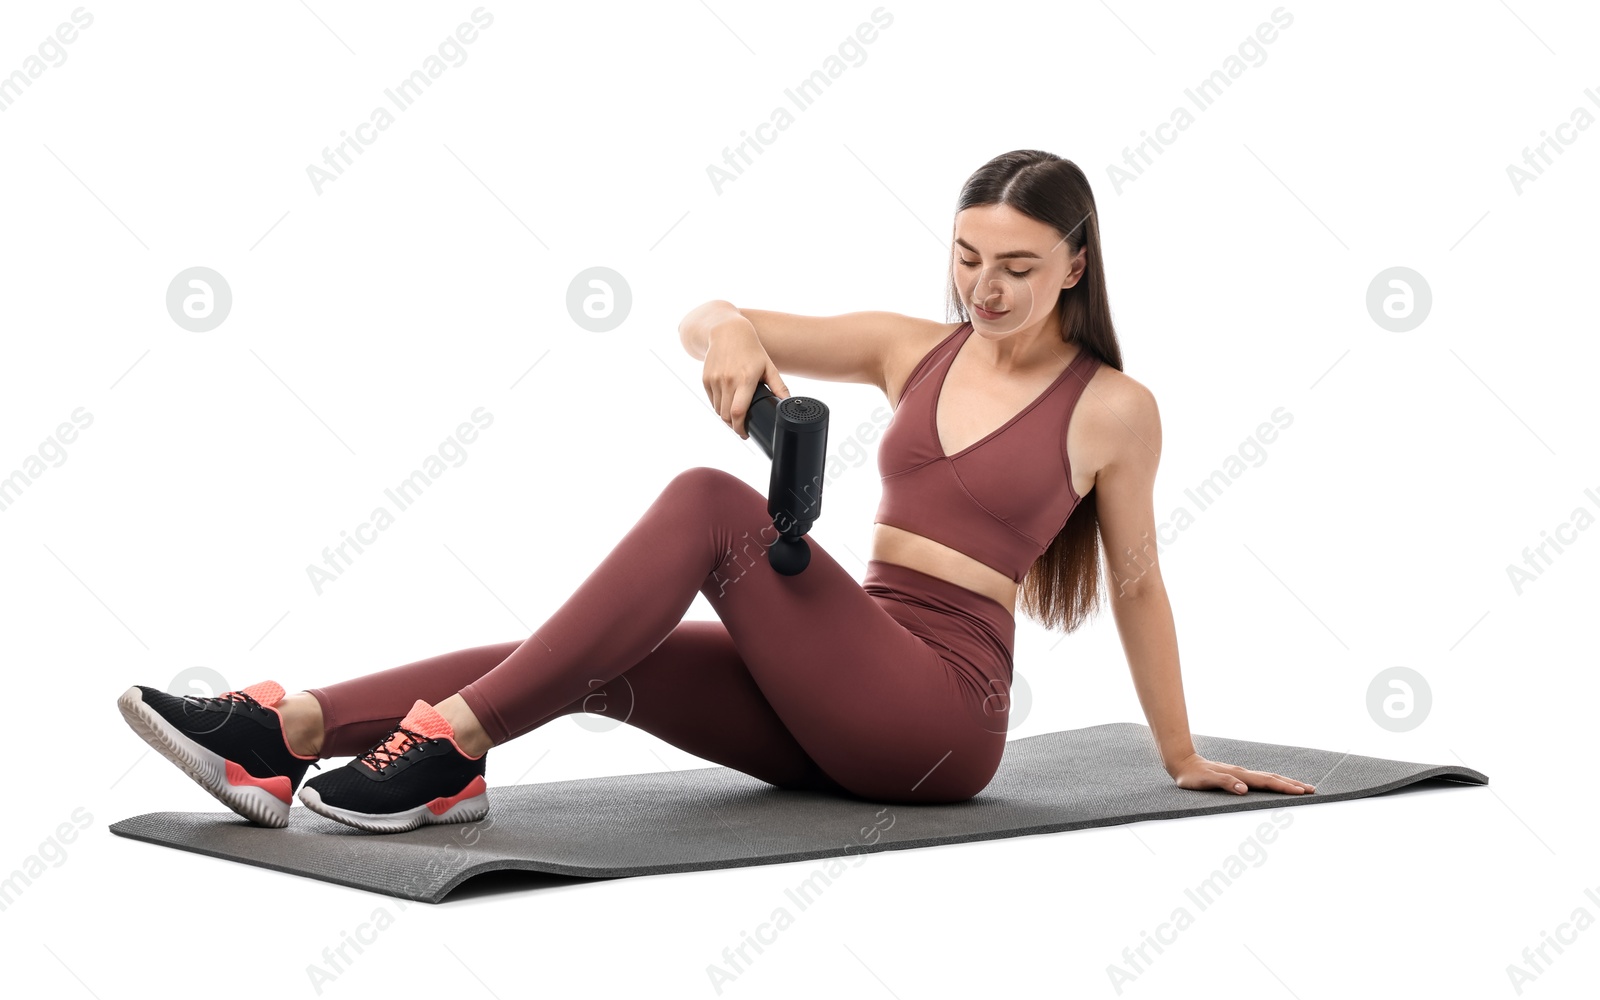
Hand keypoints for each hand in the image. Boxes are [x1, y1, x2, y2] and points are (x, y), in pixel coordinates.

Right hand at [701, 319, 788, 438]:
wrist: (727, 331)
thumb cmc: (751, 349)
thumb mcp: (768, 366)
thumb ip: (779, 386)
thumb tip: (788, 403)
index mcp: (745, 379)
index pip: (738, 412)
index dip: (740, 428)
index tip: (745, 434)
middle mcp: (728, 380)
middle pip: (726, 416)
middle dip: (734, 425)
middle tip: (742, 427)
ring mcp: (715, 380)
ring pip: (718, 410)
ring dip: (726, 417)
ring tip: (735, 416)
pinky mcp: (706, 379)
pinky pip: (712, 401)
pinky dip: (719, 406)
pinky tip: (727, 403)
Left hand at [1167, 752, 1315, 794]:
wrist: (1182, 763)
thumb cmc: (1192, 776)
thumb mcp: (1205, 781)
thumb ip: (1225, 783)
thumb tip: (1244, 790)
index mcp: (1239, 776)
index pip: (1267, 782)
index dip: (1284, 787)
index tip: (1301, 792)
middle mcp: (1243, 774)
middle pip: (1273, 778)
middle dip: (1292, 784)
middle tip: (1312, 790)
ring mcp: (1241, 774)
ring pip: (1268, 778)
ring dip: (1285, 782)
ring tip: (1300, 787)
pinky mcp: (1236, 776)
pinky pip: (1260, 780)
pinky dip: (1273, 782)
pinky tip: (1275, 785)